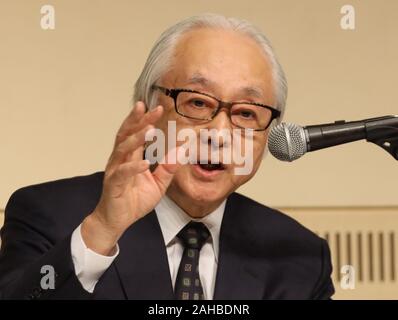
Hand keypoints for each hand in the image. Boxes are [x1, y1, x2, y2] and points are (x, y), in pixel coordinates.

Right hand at [81, 102, 180, 254]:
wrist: (117, 220)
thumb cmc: (134, 200)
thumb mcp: (158, 184)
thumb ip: (168, 169)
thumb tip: (182, 153)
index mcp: (131, 157)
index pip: (137, 134)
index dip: (146, 120)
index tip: (159, 108)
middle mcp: (120, 159)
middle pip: (128, 134)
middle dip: (140, 120)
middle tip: (153, 108)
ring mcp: (115, 170)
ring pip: (124, 149)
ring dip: (137, 138)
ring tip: (150, 128)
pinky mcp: (113, 185)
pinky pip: (122, 173)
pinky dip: (133, 167)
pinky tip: (144, 163)